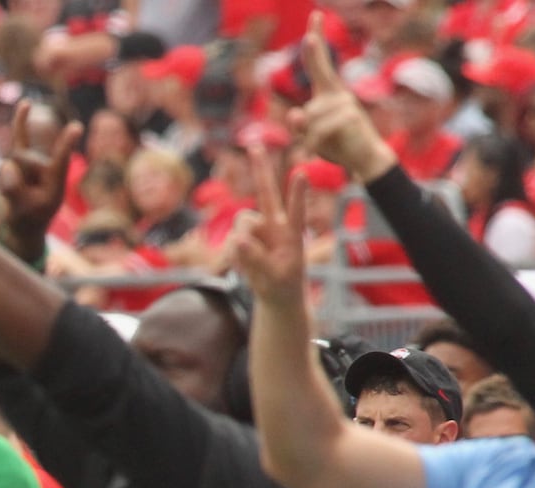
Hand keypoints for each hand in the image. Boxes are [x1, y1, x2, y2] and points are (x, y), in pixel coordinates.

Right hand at [0, 102, 81, 244]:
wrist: (25, 222)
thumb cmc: (29, 217)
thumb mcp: (21, 211)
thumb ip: (13, 191)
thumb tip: (6, 165)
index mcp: (55, 181)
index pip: (61, 160)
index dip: (66, 145)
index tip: (76, 126)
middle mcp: (47, 166)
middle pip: (23, 159)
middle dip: (14, 178)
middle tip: (21, 201)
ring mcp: (35, 161)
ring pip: (14, 157)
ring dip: (9, 177)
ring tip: (17, 194)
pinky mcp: (22, 158)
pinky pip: (20, 136)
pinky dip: (20, 121)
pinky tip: (26, 103)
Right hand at [234, 146, 309, 306]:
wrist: (276, 295)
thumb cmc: (282, 285)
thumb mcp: (274, 278)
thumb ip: (257, 259)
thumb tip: (239, 240)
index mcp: (293, 234)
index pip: (297, 212)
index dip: (298, 194)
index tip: (302, 174)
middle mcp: (275, 225)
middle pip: (267, 193)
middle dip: (260, 169)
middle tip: (254, 146)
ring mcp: (258, 229)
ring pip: (242, 224)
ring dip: (241, 245)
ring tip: (253, 265)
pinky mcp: (244, 236)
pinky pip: (232, 240)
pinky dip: (233, 254)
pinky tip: (244, 265)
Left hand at [288, 11, 395, 182]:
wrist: (366, 159)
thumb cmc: (338, 144)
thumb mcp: (312, 135)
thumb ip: (300, 124)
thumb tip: (295, 113)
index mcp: (329, 93)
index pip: (320, 63)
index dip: (316, 39)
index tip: (315, 15)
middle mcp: (337, 93)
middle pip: (315, 78)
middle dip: (312, 61)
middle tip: (316, 16)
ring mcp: (344, 103)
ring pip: (309, 118)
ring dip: (309, 137)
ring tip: (328, 144)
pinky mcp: (348, 116)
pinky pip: (317, 132)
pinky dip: (315, 145)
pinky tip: (328, 149)